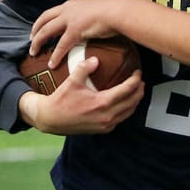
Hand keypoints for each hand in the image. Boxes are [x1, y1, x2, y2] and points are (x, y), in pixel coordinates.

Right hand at [17, 52, 143, 134]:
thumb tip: (96, 59)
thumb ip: (85, 68)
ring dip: (135, 100)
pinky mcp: (102, 129)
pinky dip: (126, 109)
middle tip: (140, 80)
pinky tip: (124, 103)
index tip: (137, 72)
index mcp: (102, 103)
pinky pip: (121, 119)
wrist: (50, 119)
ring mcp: (106, 124)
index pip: (127, 90)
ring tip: (136, 90)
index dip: (135, 79)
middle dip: (139, 90)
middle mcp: (107, 116)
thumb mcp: (72, 81)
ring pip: (129, 112)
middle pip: (133, 101)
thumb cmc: (60, 101)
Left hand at [30, 0, 129, 68]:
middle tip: (31, 39)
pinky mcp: (74, 30)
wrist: (119, 11)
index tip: (40, 27)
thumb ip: (91, 14)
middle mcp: (68, 9)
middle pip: (45, 19)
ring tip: (34, 52)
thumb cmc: (115, 11)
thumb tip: (94, 22)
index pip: (54, 11)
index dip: (45, 20)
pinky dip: (55, 55)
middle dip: (35, 29)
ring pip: (47, 31)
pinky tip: (52, 64)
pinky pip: (61, 45)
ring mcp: (70, 19)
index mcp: (74, 3)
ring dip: (38, 42)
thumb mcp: (98, 9)